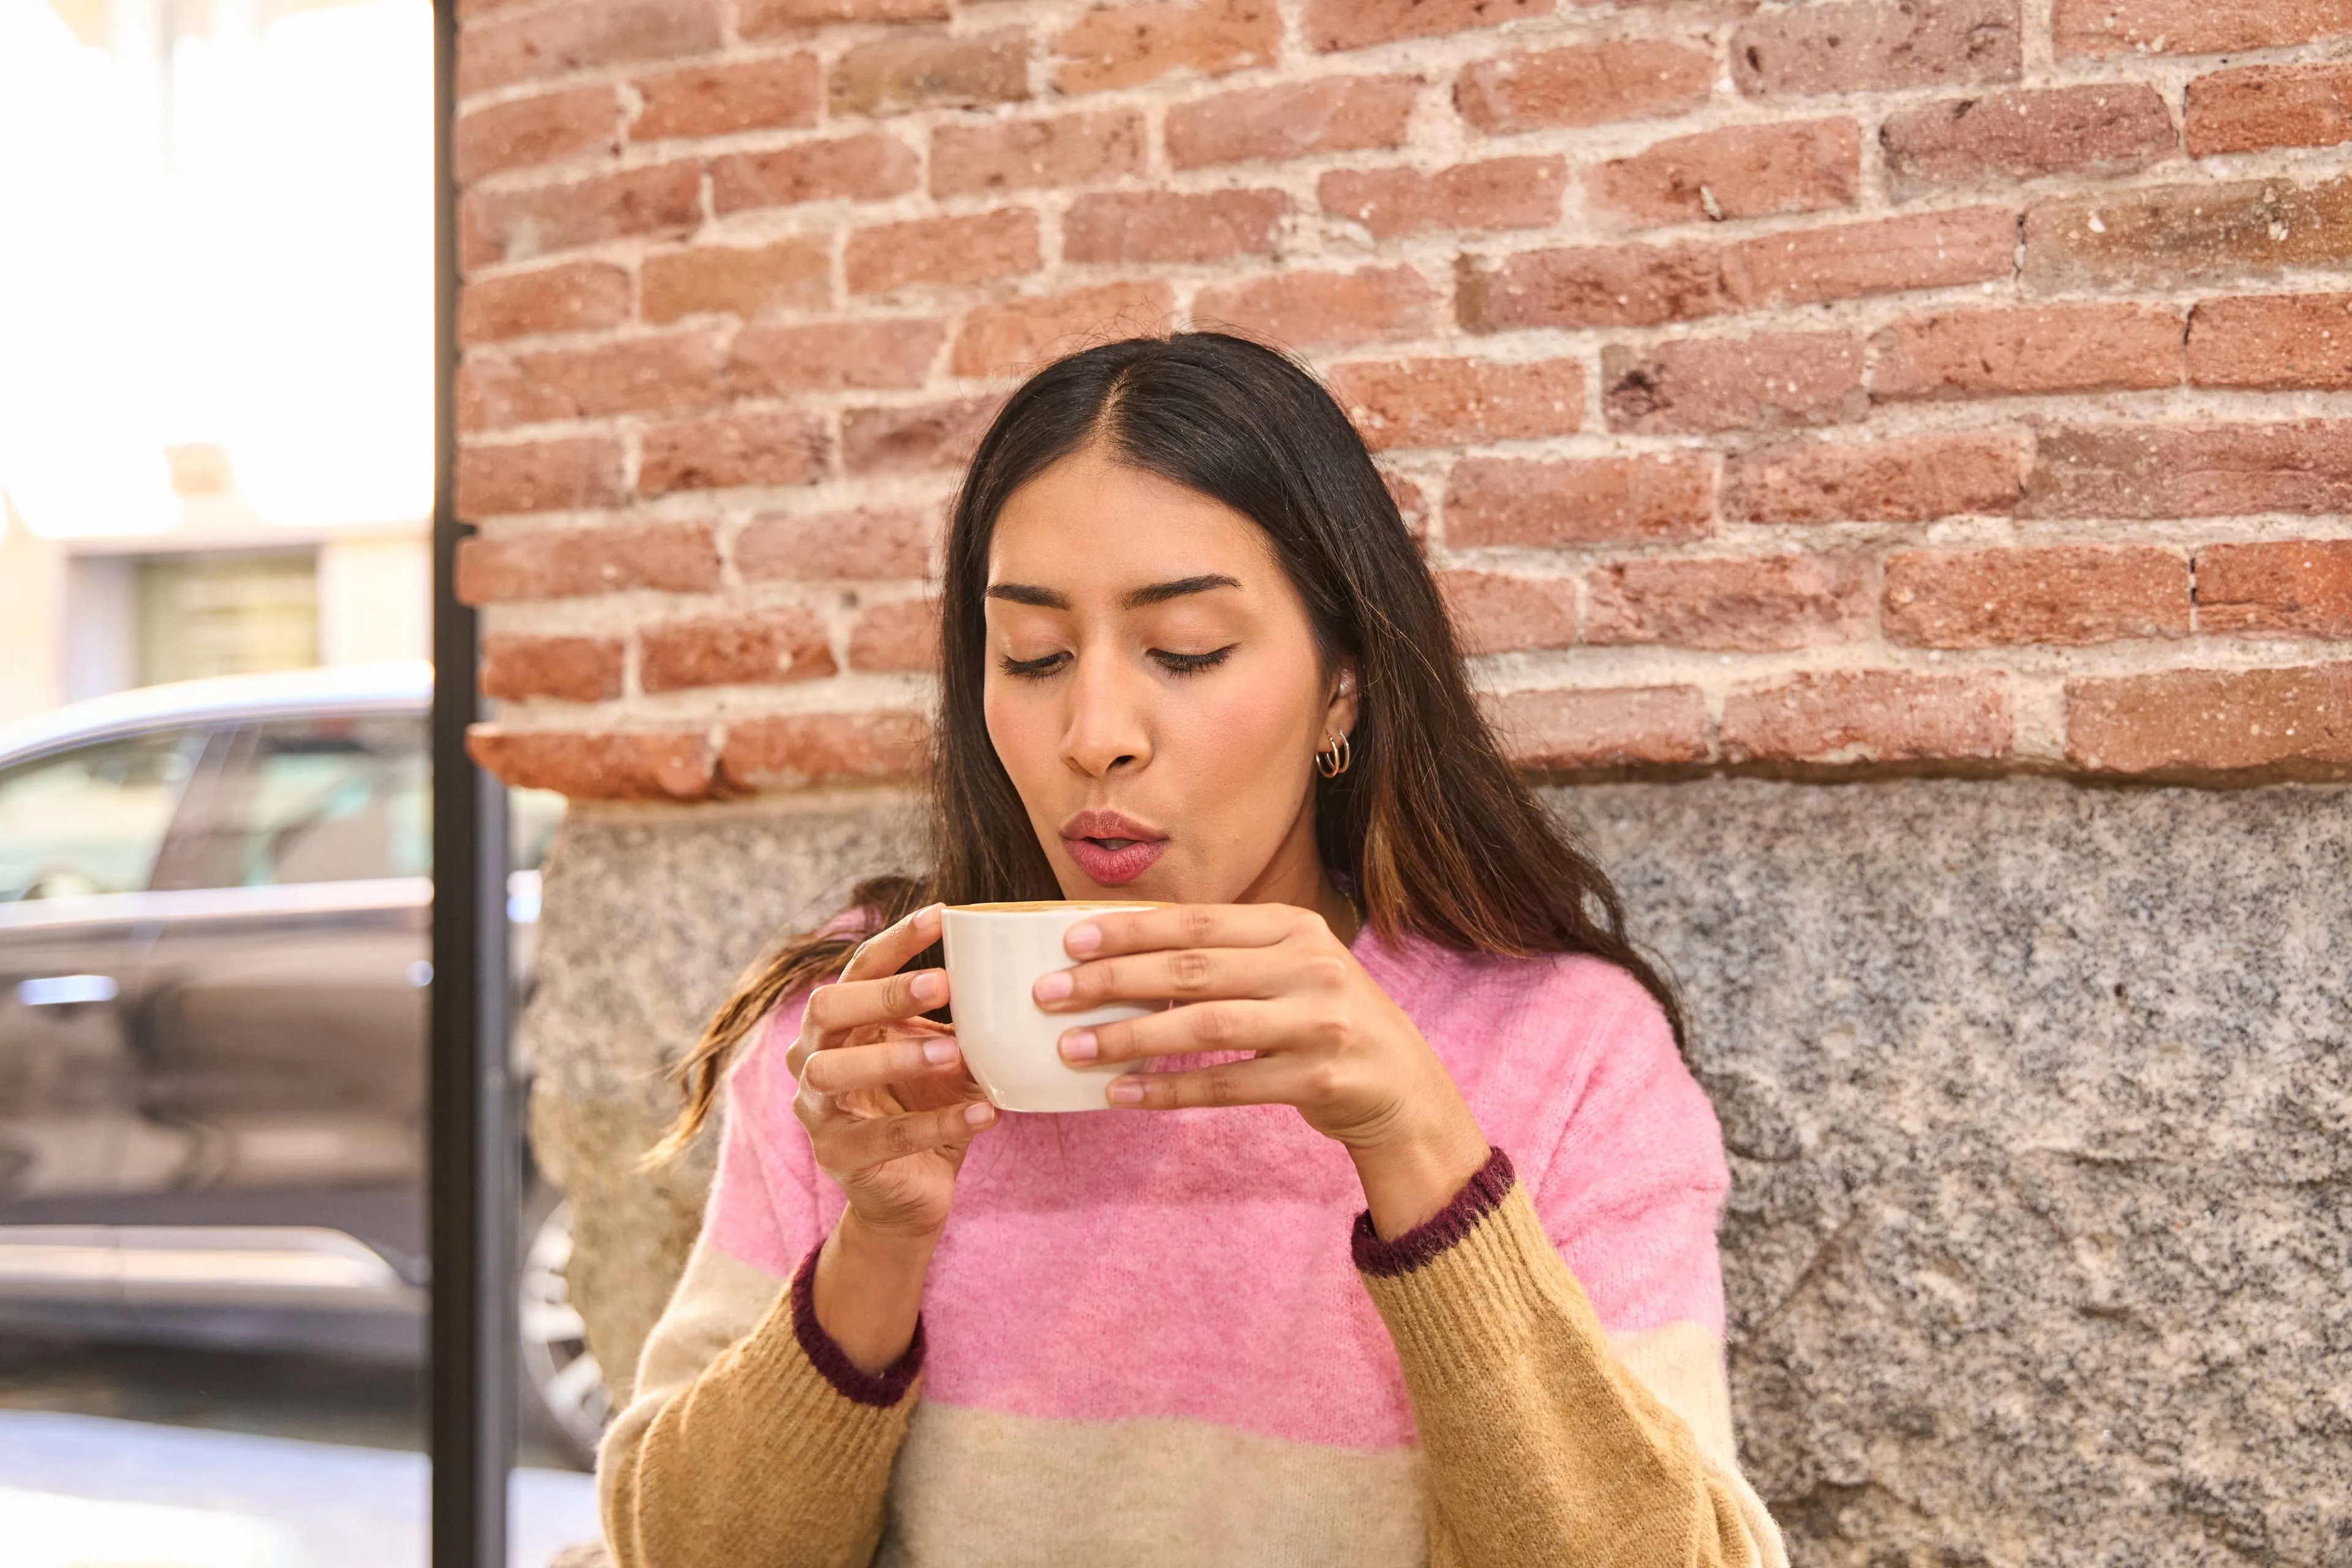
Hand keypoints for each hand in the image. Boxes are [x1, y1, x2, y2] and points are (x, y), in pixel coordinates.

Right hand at [787, 902, 996, 1244]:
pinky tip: (986, 1113)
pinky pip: (884, 1138)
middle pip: (827, 1009)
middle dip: (883, 994)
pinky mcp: (837, 1157)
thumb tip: (1016, 971)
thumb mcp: (944, 1055)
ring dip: (896, 1057)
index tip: (942, 915)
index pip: (858, 968)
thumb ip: (961, 1020)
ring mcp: (816, 1109)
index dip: (896, 941)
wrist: (909, 1193)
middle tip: (944, 983)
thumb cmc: (925, 1105)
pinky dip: (939, 1123)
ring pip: (833, 1072)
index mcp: (840, 1021)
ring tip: (955, 1053)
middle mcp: (812, 1055)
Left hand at [1033, 904, 1490, 1235]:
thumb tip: (1122, 957)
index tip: (1069, 940)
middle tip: (1050, 995)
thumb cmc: (1324, 1021)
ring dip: (1129, 1038)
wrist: (1404, 1088)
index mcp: (1296, 928)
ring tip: (1072, 1049)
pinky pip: (1225, 1084)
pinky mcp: (1319, 1079)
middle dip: (1113, 982)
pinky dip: (1167, 1089)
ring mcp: (1318, 1023)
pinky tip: (1121, 1095)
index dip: (1131, 929)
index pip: (1199, 921)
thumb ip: (1226, 958)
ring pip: (1203, 1026)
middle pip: (1192, 969)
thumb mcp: (1290, 970)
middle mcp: (1310, 967)